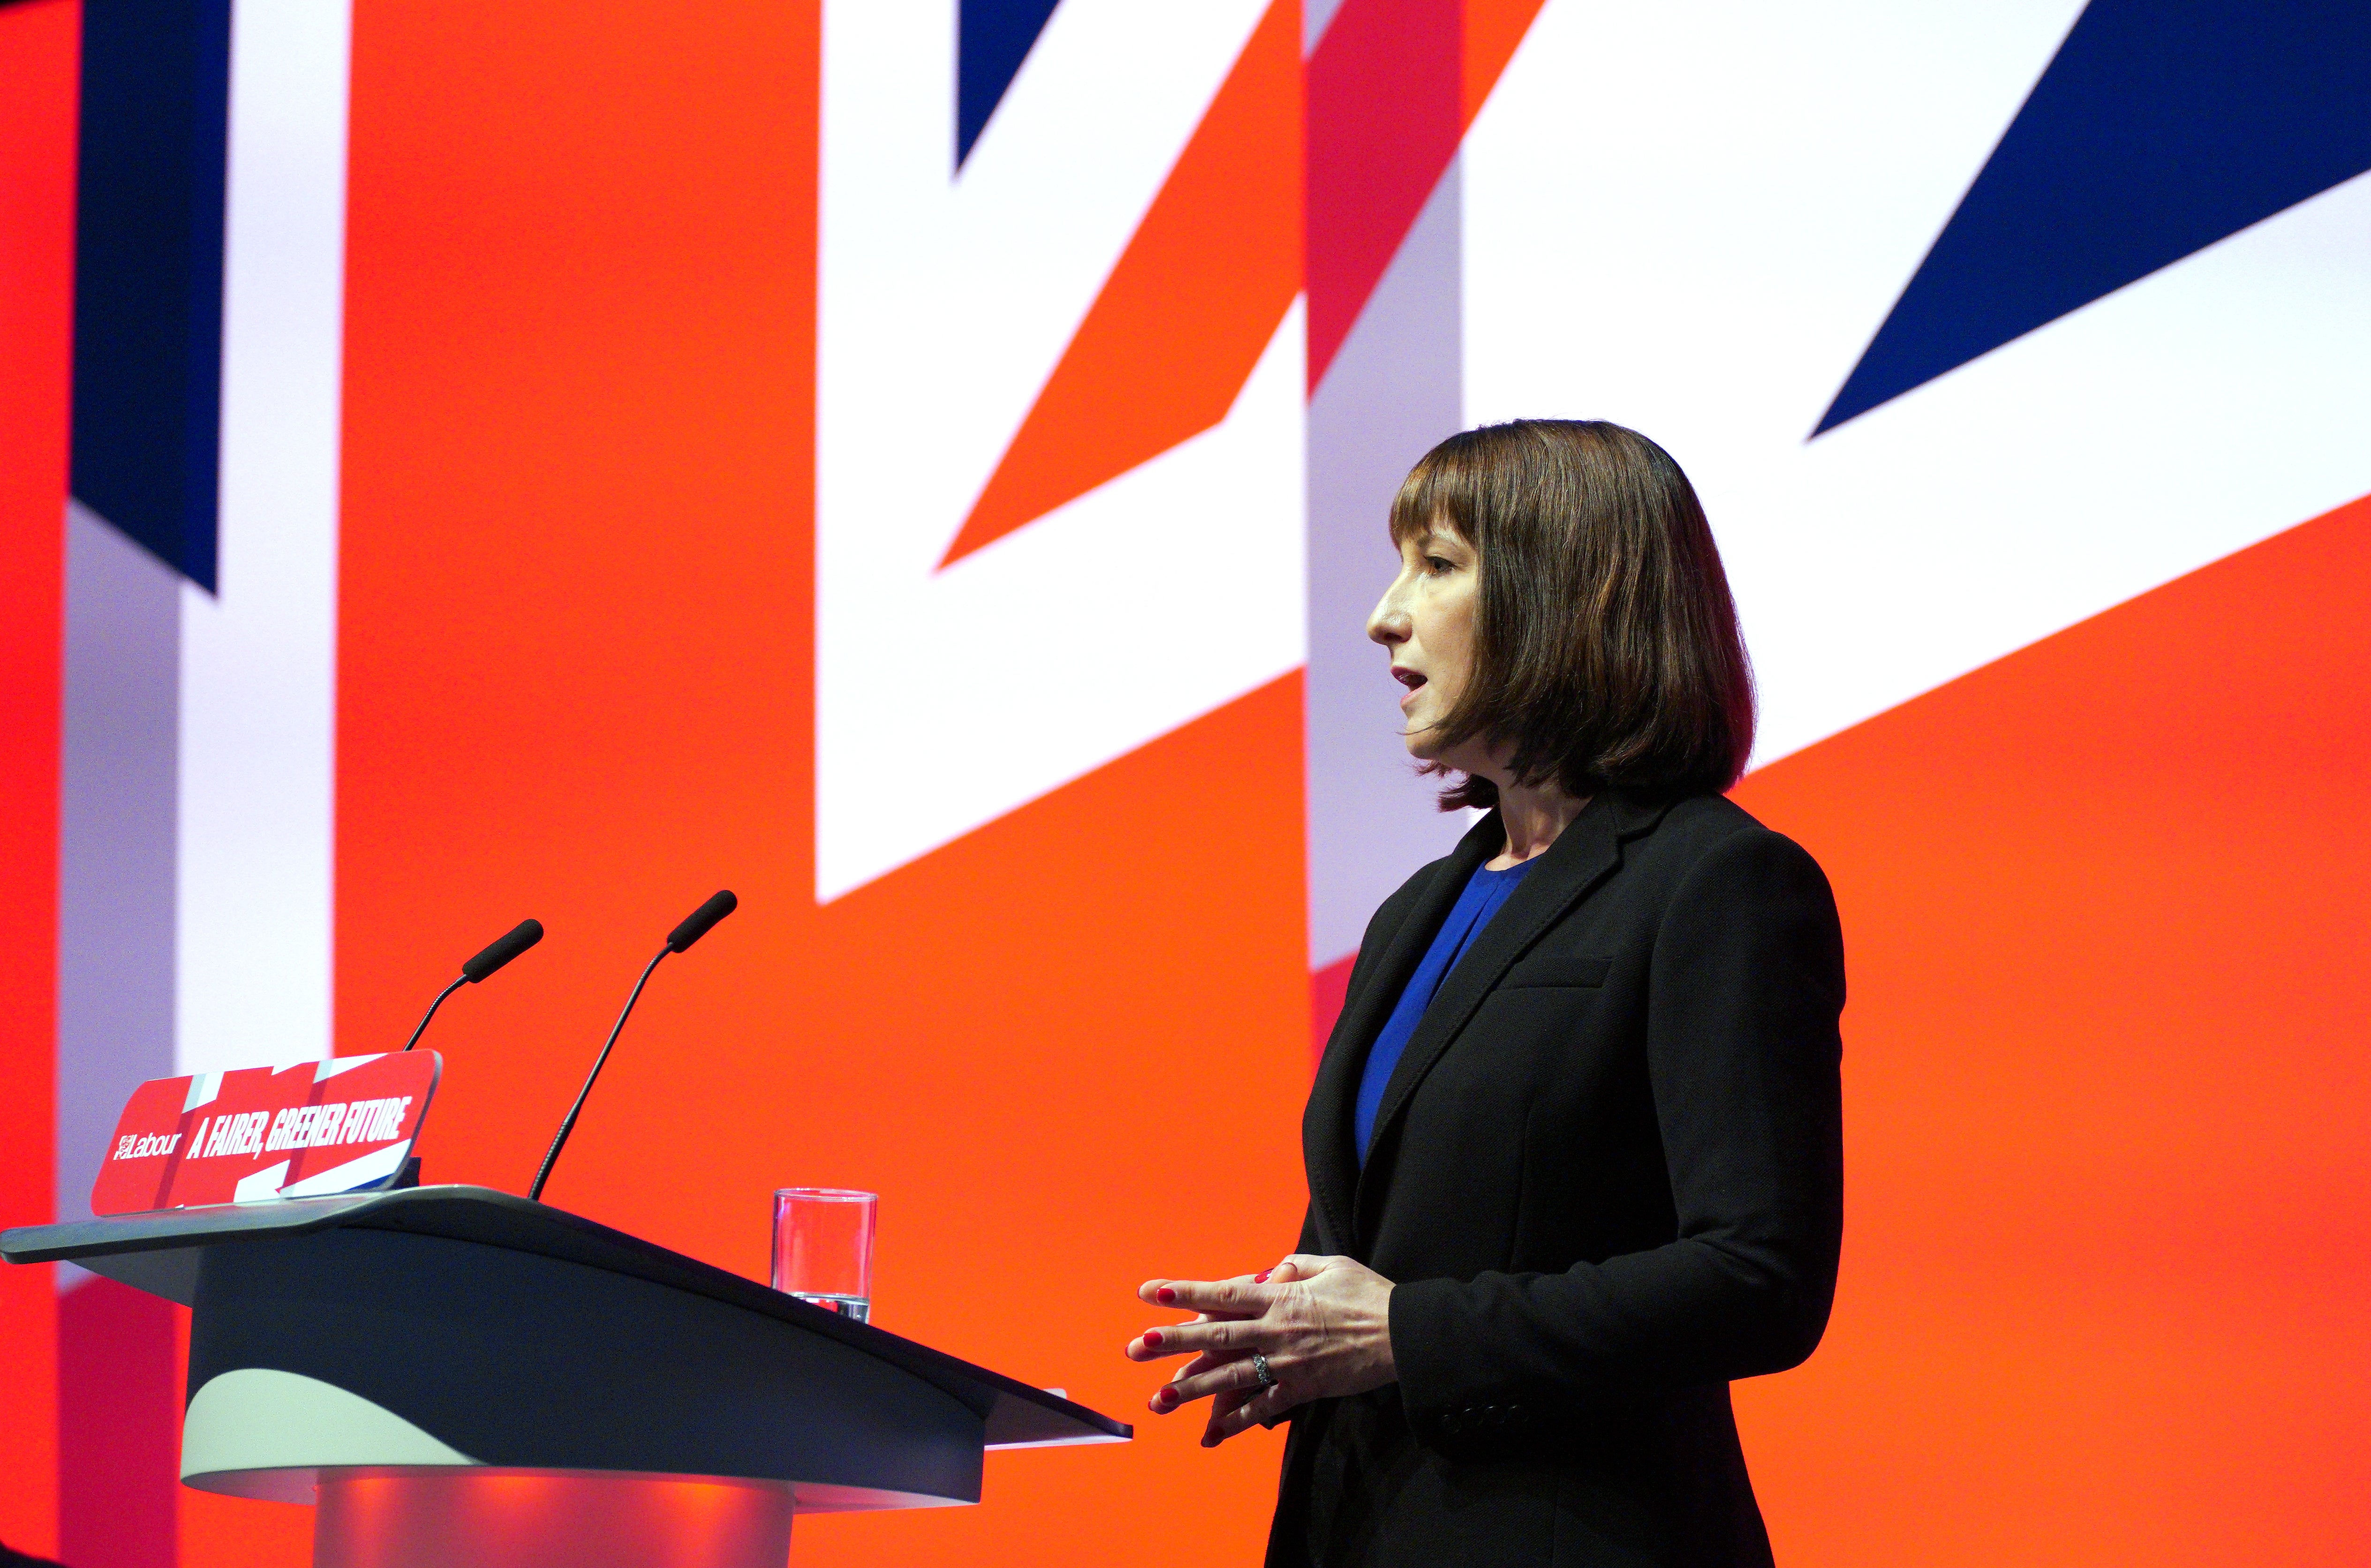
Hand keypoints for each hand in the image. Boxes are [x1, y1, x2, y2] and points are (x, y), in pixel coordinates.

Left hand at [1125, 1254, 1397, 1446]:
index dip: (1185, 1292)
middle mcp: (1276, 1330)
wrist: (1403, 1335)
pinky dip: (1237, 1420)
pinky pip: (1264, 1407)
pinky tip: (1211, 1432)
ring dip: (1192, 1388)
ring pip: (1231, 1376)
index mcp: (1280, 1297)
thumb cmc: (1369, 1295)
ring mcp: (1287, 1363)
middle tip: (1137, 1347)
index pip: (1223, 1293)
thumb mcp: (1332, 1265)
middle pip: (1215, 1336)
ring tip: (1158, 1398)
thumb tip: (1267, 1272)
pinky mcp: (1302, 1389)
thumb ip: (1294, 1267)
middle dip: (1173, 1341)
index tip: (1151, 1293)